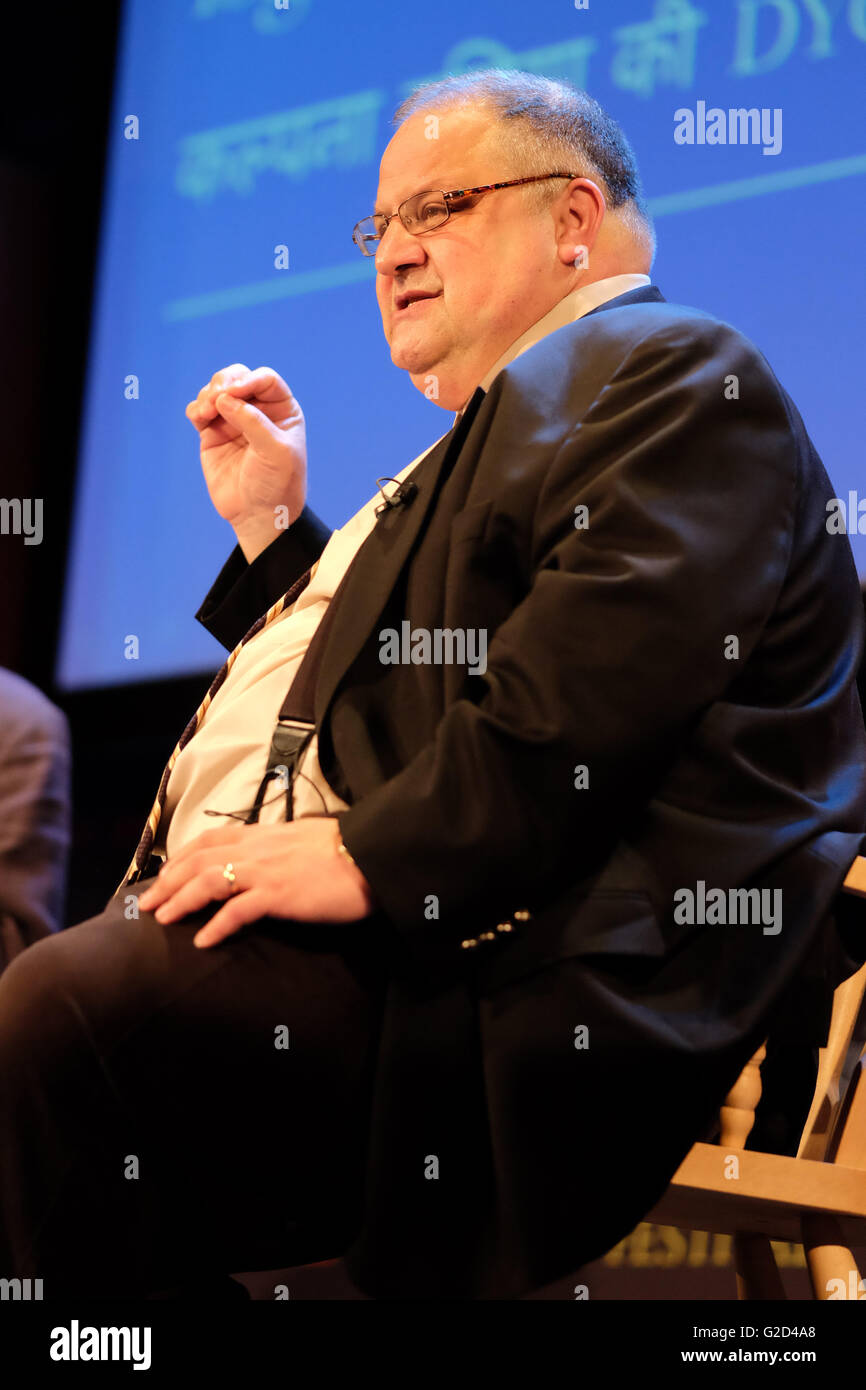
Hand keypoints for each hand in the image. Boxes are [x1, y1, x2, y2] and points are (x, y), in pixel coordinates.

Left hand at [137, 819, 374, 947]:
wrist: (372, 855)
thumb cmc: (344, 852)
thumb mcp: (303, 841)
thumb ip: (278, 849)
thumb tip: (265, 861)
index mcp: (263, 834)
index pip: (211, 838)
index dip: (181, 857)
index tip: (164, 875)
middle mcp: (257, 848)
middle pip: (199, 860)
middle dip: (168, 882)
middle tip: (147, 905)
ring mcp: (265, 871)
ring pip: (208, 880)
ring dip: (180, 900)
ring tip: (162, 920)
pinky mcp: (278, 894)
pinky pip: (236, 910)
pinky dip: (215, 925)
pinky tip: (202, 941)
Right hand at [186, 363, 307, 560]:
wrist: (257, 515)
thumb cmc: (276, 484)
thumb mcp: (276, 452)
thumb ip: (253, 422)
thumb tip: (224, 398)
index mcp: (282, 410)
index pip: (265, 379)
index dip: (248, 380)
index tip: (235, 394)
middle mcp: (258, 410)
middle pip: (237, 377)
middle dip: (224, 382)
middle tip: (217, 399)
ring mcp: (233, 420)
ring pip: (215, 390)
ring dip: (207, 394)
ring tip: (207, 413)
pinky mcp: (212, 433)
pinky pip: (199, 410)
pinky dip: (196, 408)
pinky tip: (200, 417)